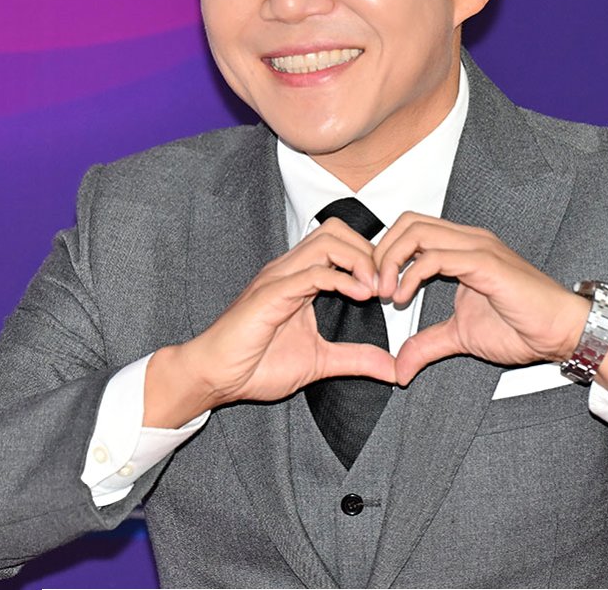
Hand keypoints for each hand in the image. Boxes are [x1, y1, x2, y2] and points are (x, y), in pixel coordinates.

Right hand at [144, 218, 395, 426]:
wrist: (214, 377)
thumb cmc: (256, 365)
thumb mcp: (320, 362)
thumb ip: (355, 359)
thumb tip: (392, 368)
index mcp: (300, 278)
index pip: (341, 242)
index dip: (370, 258)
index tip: (389, 289)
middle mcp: (289, 269)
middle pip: (337, 230)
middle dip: (369, 252)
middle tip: (386, 286)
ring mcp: (279, 278)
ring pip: (327, 241)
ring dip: (359, 261)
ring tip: (375, 289)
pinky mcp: (270, 294)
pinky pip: (311, 272)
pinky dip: (342, 279)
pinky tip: (360, 296)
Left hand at [375, 213, 607, 395]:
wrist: (560, 332)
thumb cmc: (522, 327)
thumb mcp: (460, 337)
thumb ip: (428, 345)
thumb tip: (400, 367)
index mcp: (461, 248)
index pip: (410, 229)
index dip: (385, 254)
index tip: (373, 288)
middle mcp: (467, 239)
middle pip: (407, 222)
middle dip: (381, 252)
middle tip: (372, 287)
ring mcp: (477, 247)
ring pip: (417, 232)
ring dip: (390, 261)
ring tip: (385, 293)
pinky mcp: (485, 262)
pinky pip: (436, 256)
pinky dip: (410, 274)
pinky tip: (403, 297)